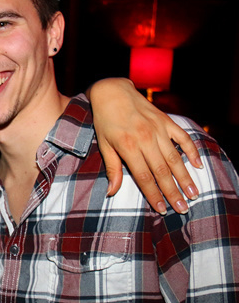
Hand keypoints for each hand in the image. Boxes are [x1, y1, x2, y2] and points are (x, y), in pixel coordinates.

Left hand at [88, 78, 201, 213]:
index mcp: (128, 146)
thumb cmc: (105, 122)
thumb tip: (111, 192)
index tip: (162, 209)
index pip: (144, 177)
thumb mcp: (104, 145)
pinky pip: (182, 137)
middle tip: (183, 208)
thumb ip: (112, 169)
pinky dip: (191, 151)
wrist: (112, 93)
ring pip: (175, 157)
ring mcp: (158, 129)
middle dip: (173, 191)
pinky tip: (198, 165)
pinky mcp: (166, 121)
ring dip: (184, 177)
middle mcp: (146, 138)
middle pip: (162, 171)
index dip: (154, 194)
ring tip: (193, 193)